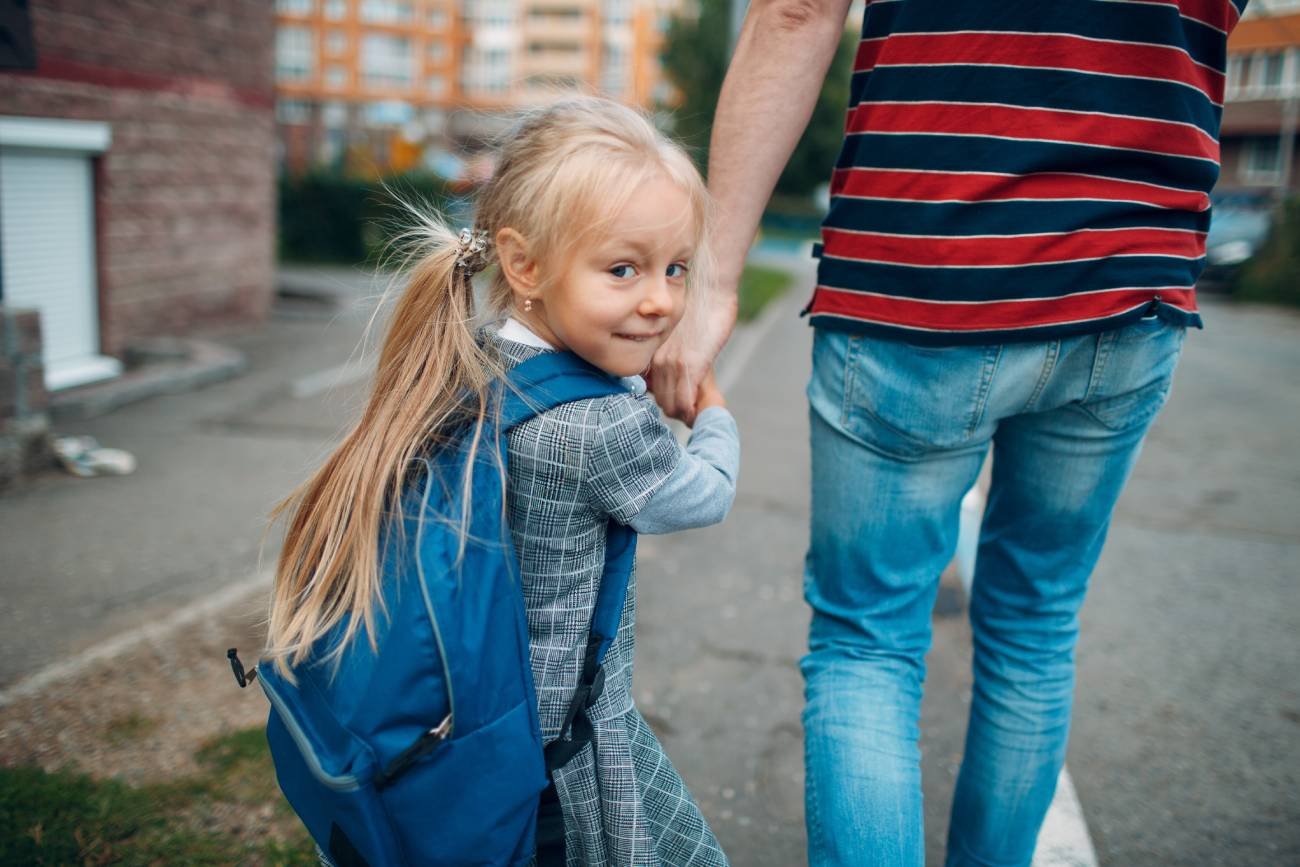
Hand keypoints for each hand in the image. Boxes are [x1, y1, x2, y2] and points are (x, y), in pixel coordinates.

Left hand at [650, 290, 737, 424]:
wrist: (710, 292)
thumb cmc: (698, 311)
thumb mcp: (675, 337)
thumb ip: (671, 357)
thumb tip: (675, 378)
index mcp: (651, 353)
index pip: (649, 391)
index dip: (667, 401)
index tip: (681, 406)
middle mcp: (655, 360)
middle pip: (661, 402)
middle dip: (678, 410)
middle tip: (694, 412)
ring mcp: (670, 364)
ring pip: (671, 406)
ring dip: (686, 414)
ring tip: (699, 413)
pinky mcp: (689, 365)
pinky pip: (685, 401)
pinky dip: (693, 411)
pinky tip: (702, 410)